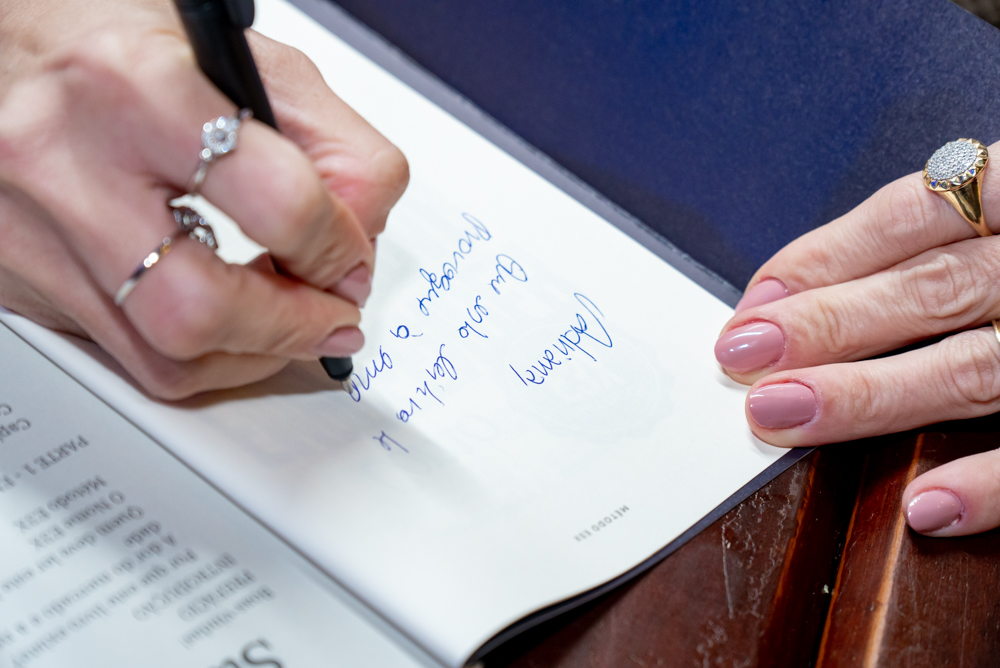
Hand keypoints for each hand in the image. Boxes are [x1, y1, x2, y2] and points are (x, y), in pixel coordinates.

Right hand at [0, 0, 407, 398]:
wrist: (4, 42)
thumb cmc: (122, 44)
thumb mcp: (251, 62)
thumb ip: (336, 146)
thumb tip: (362, 242)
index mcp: (137, 86)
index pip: (279, 204)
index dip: (338, 249)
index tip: (351, 260)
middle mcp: (65, 163)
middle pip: (201, 310)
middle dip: (293, 328)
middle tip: (332, 317)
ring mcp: (32, 232)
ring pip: (164, 358)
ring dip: (252, 356)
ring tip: (287, 322)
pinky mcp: (19, 277)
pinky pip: (126, 354)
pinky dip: (197, 352)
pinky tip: (224, 319)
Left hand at [714, 141, 999, 536]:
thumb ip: (937, 243)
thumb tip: (800, 290)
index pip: (914, 212)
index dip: (825, 257)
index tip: (755, 302)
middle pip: (932, 291)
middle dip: (829, 325)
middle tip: (744, 357)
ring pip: (978, 367)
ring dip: (873, 396)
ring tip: (786, 417)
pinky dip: (994, 483)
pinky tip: (926, 505)